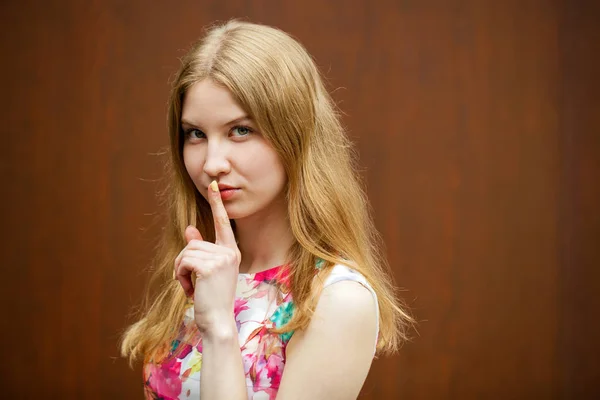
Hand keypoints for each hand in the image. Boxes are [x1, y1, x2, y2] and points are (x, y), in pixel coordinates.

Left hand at [174, 181, 240, 335]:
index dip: (217, 203)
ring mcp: (221, 258)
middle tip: (191, 283)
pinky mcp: (210, 266)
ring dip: (181, 271)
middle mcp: (229, 252)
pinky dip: (181, 276)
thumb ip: (199, 250)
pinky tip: (191, 289)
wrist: (217, 321)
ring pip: (186, 252)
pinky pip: (184, 261)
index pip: (223, 222)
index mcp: (231, 252)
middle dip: (183, 263)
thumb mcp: (205, 272)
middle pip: (192, 243)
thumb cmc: (211, 298)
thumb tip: (189, 230)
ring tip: (192, 287)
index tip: (213, 184)